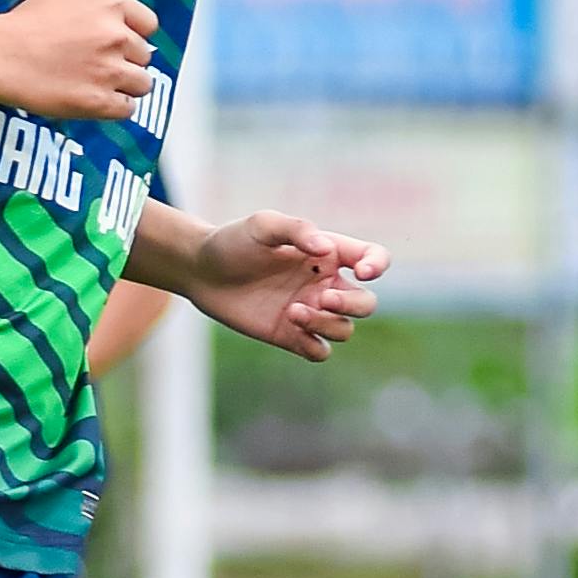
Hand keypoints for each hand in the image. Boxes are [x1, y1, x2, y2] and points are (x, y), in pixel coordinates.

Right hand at [0, 0, 158, 120]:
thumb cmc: (26, 22)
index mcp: (111, 4)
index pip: (149, 25)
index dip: (132, 35)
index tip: (112, 43)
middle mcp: (116, 35)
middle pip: (145, 56)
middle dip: (125, 60)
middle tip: (95, 63)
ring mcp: (109, 70)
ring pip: (142, 84)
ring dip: (124, 86)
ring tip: (95, 83)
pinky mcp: (99, 101)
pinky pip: (127, 109)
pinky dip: (113, 107)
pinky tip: (92, 98)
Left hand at [184, 212, 388, 361]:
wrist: (200, 270)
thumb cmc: (233, 242)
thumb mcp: (263, 225)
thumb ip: (296, 230)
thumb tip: (326, 249)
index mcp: (328, 254)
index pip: (373, 258)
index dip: (378, 265)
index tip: (361, 271)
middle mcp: (324, 284)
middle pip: (366, 303)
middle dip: (351, 304)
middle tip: (320, 297)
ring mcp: (309, 311)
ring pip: (344, 329)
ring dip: (327, 324)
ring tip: (293, 311)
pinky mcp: (290, 335)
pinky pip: (320, 352)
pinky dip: (315, 345)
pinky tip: (292, 328)